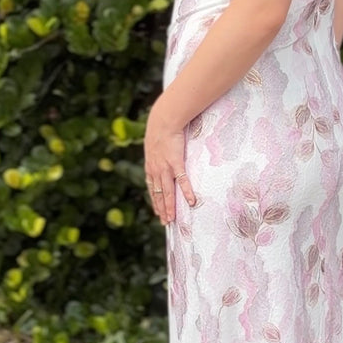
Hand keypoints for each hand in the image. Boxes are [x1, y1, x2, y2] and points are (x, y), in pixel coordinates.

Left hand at [144, 97, 195, 225]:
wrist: (163, 120)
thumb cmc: (161, 130)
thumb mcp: (155, 144)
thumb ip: (158, 153)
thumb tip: (162, 155)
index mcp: (151, 166)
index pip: (152, 189)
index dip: (155, 201)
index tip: (157, 212)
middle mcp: (156, 170)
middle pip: (158, 194)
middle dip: (161, 209)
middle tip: (165, 222)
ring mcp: (165, 168)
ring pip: (167, 192)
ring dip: (170, 207)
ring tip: (172, 219)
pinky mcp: (176, 162)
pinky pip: (182, 181)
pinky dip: (186, 192)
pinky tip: (191, 202)